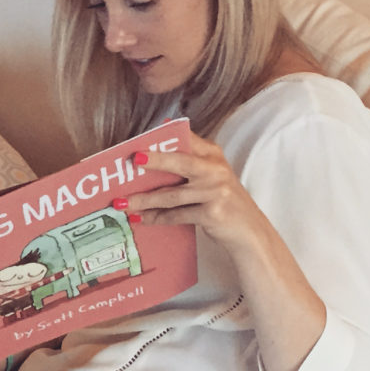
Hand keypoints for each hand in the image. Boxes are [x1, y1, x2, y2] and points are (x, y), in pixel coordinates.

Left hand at [126, 132, 266, 252]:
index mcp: (213, 154)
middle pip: (180, 162)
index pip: (186, 140)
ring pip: (171, 195)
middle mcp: (215, 169)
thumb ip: (187, 163)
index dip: (163, 139)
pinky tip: (140, 219)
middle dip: (154, 161)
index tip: (140, 142)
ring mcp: (214, 191)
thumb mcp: (210, 177)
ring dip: (143, 200)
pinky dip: (156, 218)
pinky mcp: (211, 213)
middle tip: (131, 162)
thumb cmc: (222, 201)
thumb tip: (147, 156)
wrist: (248, 231)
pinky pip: (176, 215)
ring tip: (121, 203)